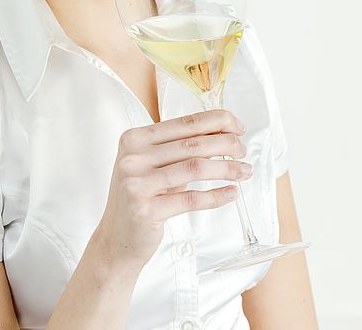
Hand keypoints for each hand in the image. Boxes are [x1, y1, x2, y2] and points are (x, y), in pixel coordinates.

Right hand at [95, 109, 251, 267]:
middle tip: (243, 150)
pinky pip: (191, 199)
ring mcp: (136, 183)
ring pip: (195, 168)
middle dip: (226, 144)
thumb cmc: (141, 197)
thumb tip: (224, 134)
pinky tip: (231, 193)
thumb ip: (181, 148)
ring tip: (244, 170)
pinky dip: (216, 196)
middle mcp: (133, 157)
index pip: (185, 123)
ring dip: (227, 168)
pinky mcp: (145, 209)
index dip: (217, 122)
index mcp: (136, 138)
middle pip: (193, 144)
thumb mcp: (155, 165)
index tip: (238, 126)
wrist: (116, 239)